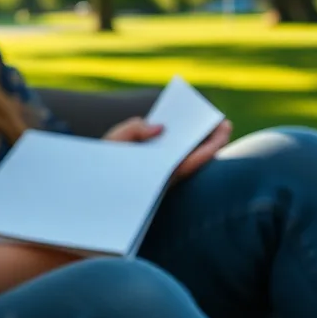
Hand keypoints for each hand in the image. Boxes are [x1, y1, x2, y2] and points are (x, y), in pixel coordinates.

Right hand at [102, 117, 234, 181]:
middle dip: (211, 143)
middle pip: (197, 162)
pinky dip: (187, 153)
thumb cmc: (102, 166)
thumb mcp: (112, 142)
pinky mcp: (158, 183)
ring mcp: (163, 183)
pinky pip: (179, 166)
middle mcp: (165, 181)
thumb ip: (134, 128)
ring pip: (190, 166)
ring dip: (200, 148)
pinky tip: (188, 139)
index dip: (212, 144)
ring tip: (208, 127)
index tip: (224, 127)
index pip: (194, 160)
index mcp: (159, 174)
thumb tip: (157, 127)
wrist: (91, 193)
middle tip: (224, 124)